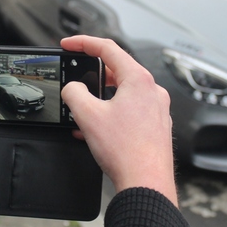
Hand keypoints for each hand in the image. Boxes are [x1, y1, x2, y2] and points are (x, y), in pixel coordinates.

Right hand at [60, 36, 177, 205]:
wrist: (146, 183)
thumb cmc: (126, 151)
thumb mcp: (88, 116)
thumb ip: (74, 93)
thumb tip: (73, 89)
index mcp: (139, 80)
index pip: (108, 48)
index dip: (84, 43)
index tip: (69, 44)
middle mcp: (153, 91)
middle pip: (118, 71)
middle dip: (93, 76)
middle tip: (76, 81)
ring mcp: (157, 109)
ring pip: (124, 93)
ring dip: (101, 99)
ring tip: (83, 113)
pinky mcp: (157, 126)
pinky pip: (131, 111)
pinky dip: (112, 114)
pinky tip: (97, 131)